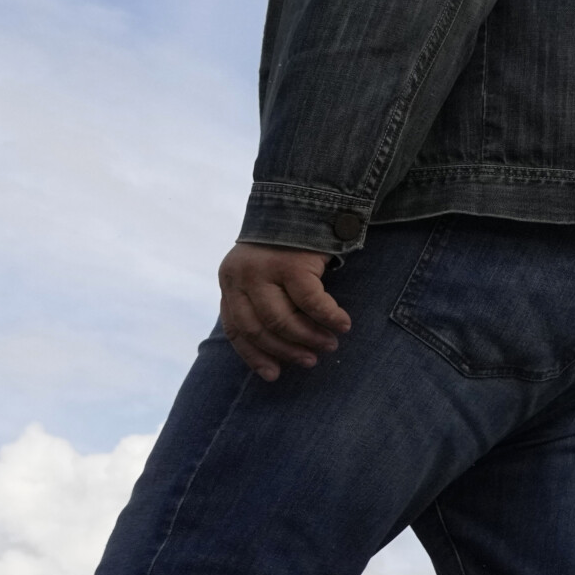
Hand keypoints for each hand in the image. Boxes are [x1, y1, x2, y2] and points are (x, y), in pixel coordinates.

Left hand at [217, 242, 350, 381]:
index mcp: (230, 280)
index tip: (274, 375)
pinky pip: (313, 303)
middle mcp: (240, 276)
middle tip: (310, 362)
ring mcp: (264, 270)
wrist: (306, 198)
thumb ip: (262, 298)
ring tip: (330, 345)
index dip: (254, 356)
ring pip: (284, 321)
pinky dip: (330, 318)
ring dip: (310, 338)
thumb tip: (276, 345)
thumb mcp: (263, 270)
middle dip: (286, 350)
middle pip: (259, 329)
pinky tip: (344, 324)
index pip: (236, 328)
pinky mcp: (293, 265)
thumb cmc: (289, 242)